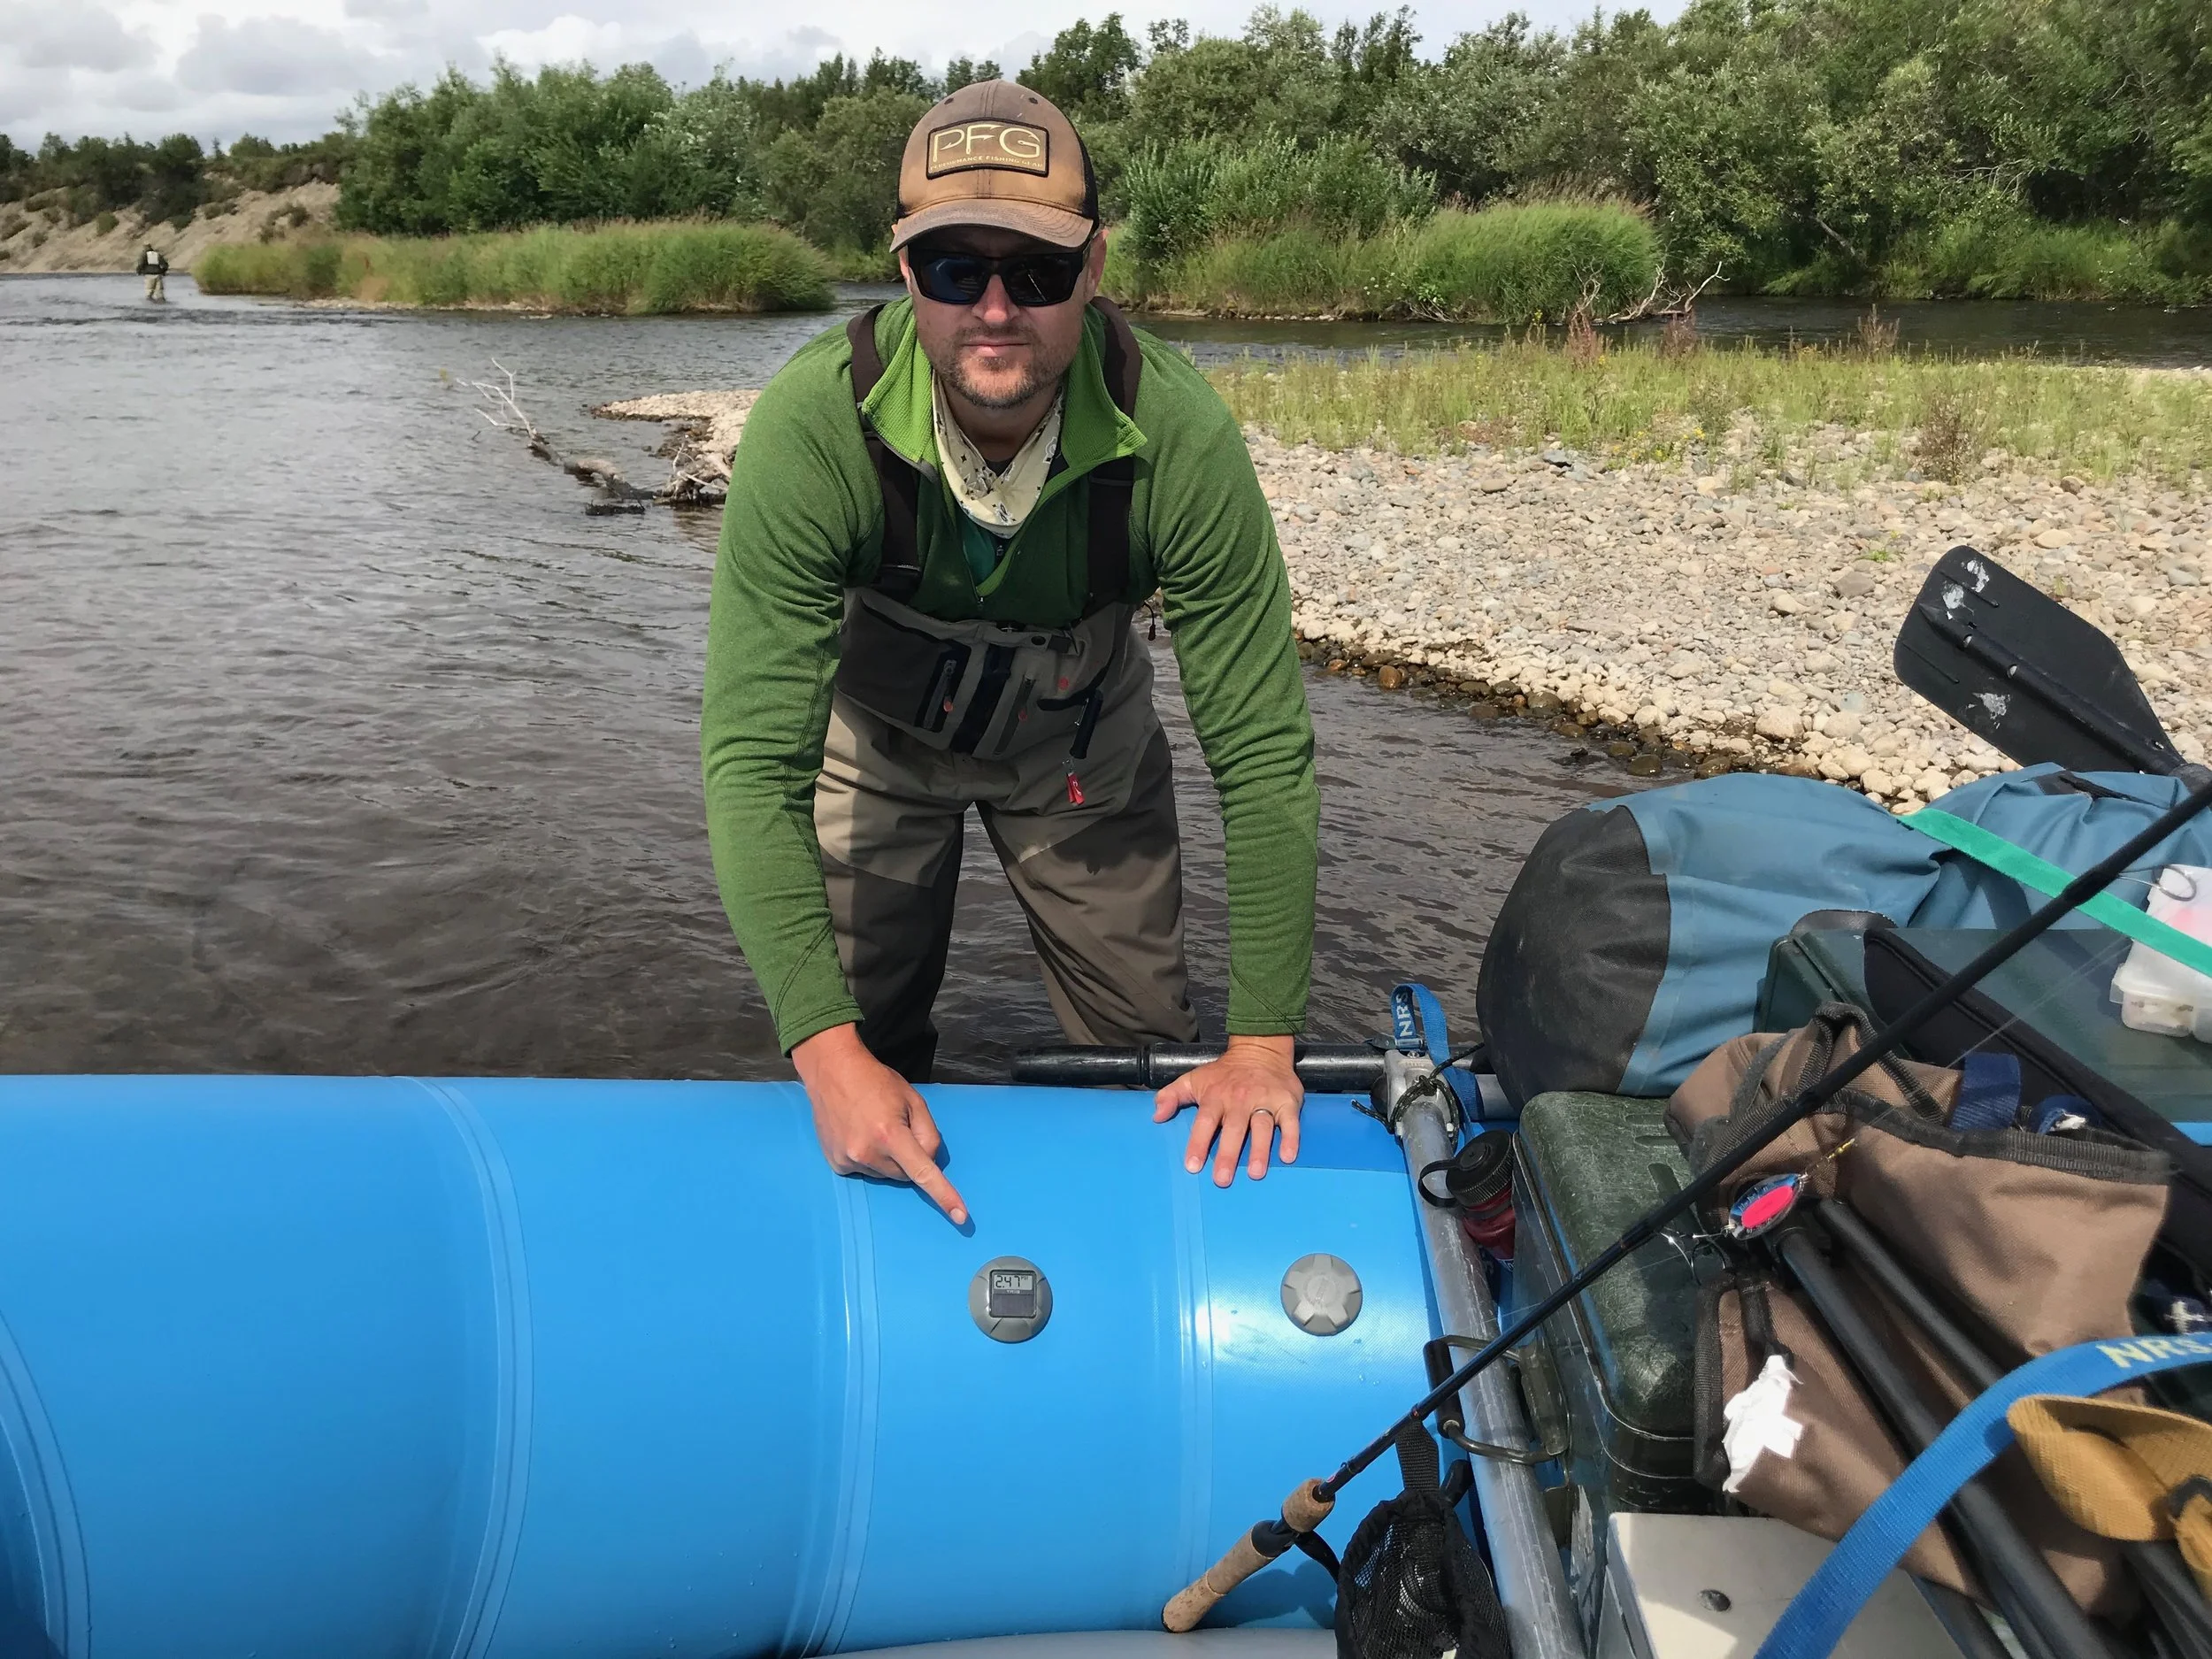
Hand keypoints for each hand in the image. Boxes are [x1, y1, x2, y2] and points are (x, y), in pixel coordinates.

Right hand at [792, 1024, 968, 1224]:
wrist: (832, 1072)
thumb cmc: (876, 1082)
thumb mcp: (913, 1100)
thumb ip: (928, 1133)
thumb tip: (929, 1160)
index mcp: (891, 1134)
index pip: (923, 1172)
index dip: (944, 1195)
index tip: (961, 1217)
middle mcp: (868, 1152)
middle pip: (905, 1174)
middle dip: (909, 1158)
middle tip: (897, 1129)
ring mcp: (848, 1160)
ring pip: (886, 1175)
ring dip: (888, 1159)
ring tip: (874, 1128)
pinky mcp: (836, 1164)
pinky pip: (866, 1172)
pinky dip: (869, 1159)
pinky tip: (859, 1135)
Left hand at [1151, 1035, 1303, 1185]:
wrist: (1260, 1049)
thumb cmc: (1224, 1073)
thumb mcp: (1194, 1078)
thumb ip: (1172, 1096)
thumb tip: (1156, 1116)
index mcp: (1216, 1096)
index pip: (1205, 1121)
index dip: (1198, 1143)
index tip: (1192, 1166)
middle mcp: (1240, 1099)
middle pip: (1234, 1128)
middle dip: (1228, 1154)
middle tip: (1222, 1179)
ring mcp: (1265, 1100)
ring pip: (1262, 1126)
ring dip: (1260, 1150)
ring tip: (1256, 1173)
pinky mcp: (1287, 1101)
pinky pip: (1290, 1122)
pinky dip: (1291, 1138)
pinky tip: (1288, 1156)